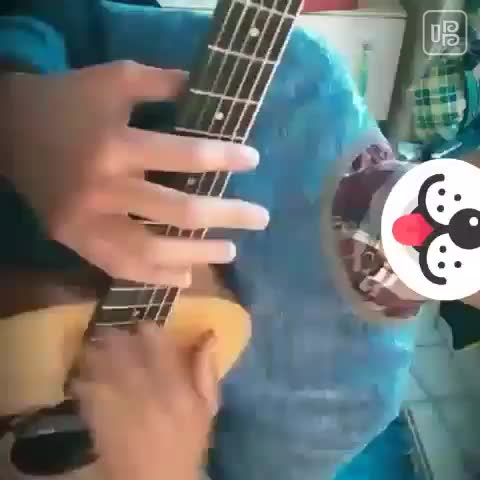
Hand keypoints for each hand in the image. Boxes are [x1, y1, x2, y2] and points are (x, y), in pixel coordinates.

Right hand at [0, 61, 268, 285]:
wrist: (11, 131)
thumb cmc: (69, 102)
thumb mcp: (114, 79)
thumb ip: (162, 84)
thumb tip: (209, 97)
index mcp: (115, 145)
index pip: (183, 155)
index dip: (223, 157)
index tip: (252, 160)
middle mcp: (104, 190)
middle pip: (178, 210)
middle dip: (227, 214)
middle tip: (261, 218)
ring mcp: (88, 222)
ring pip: (152, 249)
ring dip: (197, 254)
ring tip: (232, 253)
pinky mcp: (76, 241)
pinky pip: (120, 266)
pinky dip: (155, 275)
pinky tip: (184, 278)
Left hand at [73, 323, 217, 479]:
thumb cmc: (187, 442)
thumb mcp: (206, 408)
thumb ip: (206, 371)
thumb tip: (210, 335)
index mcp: (176, 386)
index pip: (157, 344)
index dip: (146, 330)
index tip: (142, 327)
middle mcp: (148, 390)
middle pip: (125, 350)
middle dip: (115, 337)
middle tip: (111, 333)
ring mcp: (122, 404)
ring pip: (103, 365)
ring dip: (96, 353)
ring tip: (93, 348)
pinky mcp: (102, 420)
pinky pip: (87, 391)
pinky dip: (82, 381)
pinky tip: (83, 378)